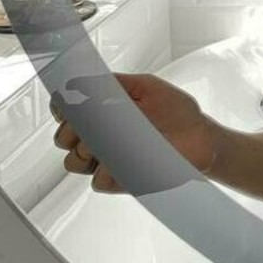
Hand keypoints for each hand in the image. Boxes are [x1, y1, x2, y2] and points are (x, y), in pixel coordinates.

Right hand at [51, 72, 215, 194]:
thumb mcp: (145, 87)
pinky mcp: (119, 180)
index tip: (68, 106)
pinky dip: (108, 170)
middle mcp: (99, 136)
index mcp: (102, 111)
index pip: (65, 110)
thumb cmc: (176, 111)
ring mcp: (106, 160)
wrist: (201, 138)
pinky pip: (99, 180)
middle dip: (71, 129)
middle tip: (91, 124)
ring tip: (108, 142)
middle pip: (62, 137)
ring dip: (85, 150)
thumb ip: (112, 84)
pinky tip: (125, 160)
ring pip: (74, 161)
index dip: (61, 108)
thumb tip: (78, 82)